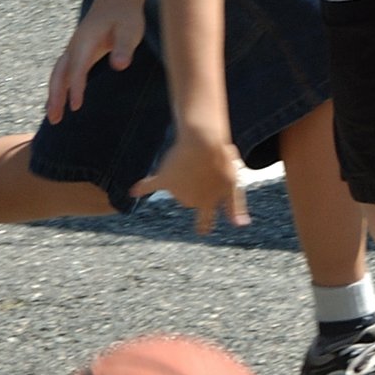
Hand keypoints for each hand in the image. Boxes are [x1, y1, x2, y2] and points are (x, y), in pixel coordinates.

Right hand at [46, 0, 146, 120]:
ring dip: (54, 95)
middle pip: (60, 73)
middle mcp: (75, 46)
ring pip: (58, 74)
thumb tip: (120, 66)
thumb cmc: (125, 16)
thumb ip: (124, 48)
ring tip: (53, 118)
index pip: (78, 67)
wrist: (116, 0)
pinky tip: (59, 104)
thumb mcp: (130, 30)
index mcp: (86, 40)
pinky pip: (64, 73)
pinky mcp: (77, 53)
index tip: (76, 107)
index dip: (76, 87)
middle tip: (54, 119)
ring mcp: (74, 49)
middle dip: (56, 95)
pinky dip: (59, 88)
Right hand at [133, 130, 249, 234]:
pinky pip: (149, 185)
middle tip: (205, 167)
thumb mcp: (233, 184)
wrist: (203, 142)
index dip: (204, 226)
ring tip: (192, 160)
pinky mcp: (163, 179)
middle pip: (191, 199)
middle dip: (196, 186)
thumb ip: (234, 206)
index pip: (205, 222)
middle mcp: (189, 202)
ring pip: (177, 189)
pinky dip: (142, 188)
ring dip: (182, 177)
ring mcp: (175, 191)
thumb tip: (241, 225)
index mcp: (208, 204)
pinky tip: (133, 191)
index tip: (202, 231)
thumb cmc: (222, 161)